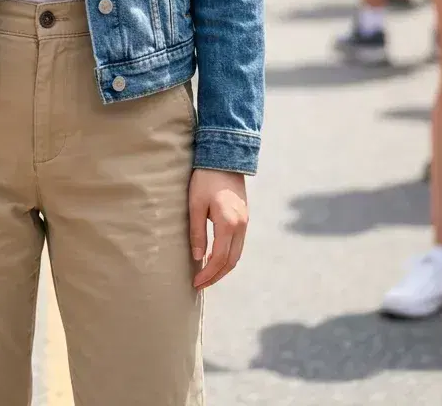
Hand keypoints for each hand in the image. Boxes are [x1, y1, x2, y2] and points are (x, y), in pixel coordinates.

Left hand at [189, 169, 248, 289]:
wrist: (224, 157)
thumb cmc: (205, 179)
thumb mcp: (195, 204)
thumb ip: (197, 232)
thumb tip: (198, 258)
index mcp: (228, 224)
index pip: (219, 258)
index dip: (208, 274)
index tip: (195, 283)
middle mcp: (241, 226)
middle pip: (231, 261)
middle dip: (216, 276)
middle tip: (201, 284)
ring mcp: (245, 222)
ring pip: (237, 254)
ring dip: (223, 268)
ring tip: (207, 275)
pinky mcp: (244, 217)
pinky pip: (238, 244)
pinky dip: (228, 256)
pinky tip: (216, 257)